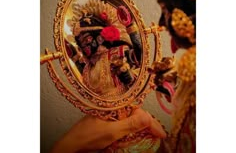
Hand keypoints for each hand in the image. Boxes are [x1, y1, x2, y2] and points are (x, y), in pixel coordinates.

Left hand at [50, 108, 166, 152]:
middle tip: (159, 135)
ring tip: (152, 135)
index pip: (138, 110)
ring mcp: (112, 115)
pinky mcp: (110, 122)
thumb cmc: (90, 136)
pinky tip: (138, 136)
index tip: (161, 133)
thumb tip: (148, 117)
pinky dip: (133, 131)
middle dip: (148, 124)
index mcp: (115, 104)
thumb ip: (130, 124)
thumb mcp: (112, 131)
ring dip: (142, 128)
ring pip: (132, 120)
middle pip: (136, 114)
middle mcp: (115, 107)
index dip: (150, 121)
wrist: (73, 144)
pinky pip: (125, 125)